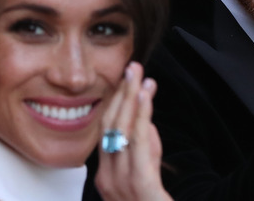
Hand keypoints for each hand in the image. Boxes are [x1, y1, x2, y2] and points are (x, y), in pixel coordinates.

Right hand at [95, 62, 172, 200]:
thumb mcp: (147, 177)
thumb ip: (145, 150)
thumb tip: (146, 121)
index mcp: (105, 179)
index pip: (106, 133)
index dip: (115, 104)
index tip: (124, 80)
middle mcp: (107, 181)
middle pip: (110, 128)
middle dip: (120, 94)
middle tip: (131, 67)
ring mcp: (121, 185)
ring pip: (122, 131)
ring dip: (131, 98)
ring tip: (138, 74)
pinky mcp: (140, 186)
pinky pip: (139, 144)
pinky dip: (142, 116)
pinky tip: (145, 96)